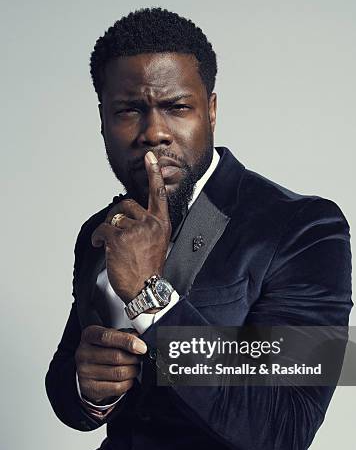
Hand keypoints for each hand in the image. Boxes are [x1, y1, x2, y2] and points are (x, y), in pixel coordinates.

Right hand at [75, 325, 146, 403]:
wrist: (88, 370)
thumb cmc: (103, 350)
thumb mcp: (110, 337)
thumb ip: (124, 335)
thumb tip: (140, 340)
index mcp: (89, 336)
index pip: (107, 337)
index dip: (127, 341)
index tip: (141, 347)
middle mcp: (83, 353)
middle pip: (116, 356)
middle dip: (134, 358)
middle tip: (139, 357)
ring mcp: (85, 372)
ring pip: (119, 373)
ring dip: (133, 370)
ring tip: (133, 367)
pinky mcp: (91, 388)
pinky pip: (118, 387)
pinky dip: (128, 382)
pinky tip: (127, 378)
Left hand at [91, 151, 170, 302]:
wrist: (146, 291)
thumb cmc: (149, 270)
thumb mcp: (158, 243)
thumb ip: (148, 226)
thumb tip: (127, 215)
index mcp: (162, 223)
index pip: (158, 193)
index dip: (153, 174)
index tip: (150, 157)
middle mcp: (151, 223)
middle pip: (127, 205)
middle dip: (117, 216)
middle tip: (116, 232)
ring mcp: (135, 230)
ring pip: (113, 218)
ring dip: (108, 231)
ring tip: (111, 245)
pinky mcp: (119, 238)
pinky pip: (103, 229)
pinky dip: (99, 238)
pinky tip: (102, 246)